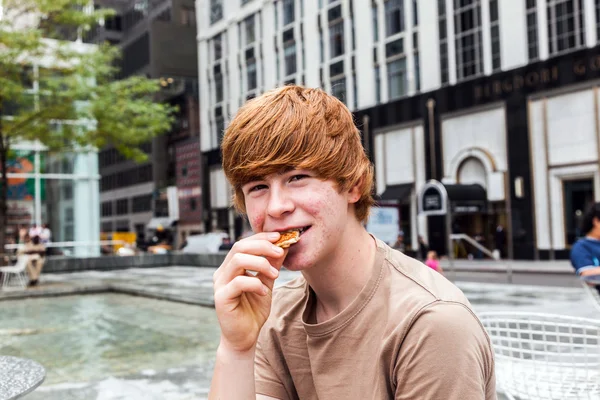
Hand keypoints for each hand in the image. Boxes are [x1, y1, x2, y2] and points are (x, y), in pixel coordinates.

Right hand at [213, 232, 285, 352]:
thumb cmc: (253, 310)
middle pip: (240, 247)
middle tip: (280, 251)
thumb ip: (272, 266)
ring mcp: (220, 284)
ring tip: (275, 274)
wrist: (244, 337)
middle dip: (263, 246)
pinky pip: (239, 283)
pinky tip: (264, 292)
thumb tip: (284, 246)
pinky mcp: (221, 298)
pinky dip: (255, 284)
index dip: (261, 237)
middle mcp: (223, 272)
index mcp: (231, 266)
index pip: (244, 243)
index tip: (280, 237)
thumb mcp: (267, 283)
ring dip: (261, 263)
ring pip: (238, 260)